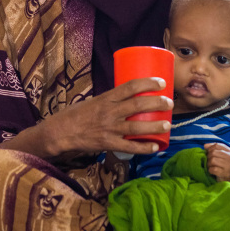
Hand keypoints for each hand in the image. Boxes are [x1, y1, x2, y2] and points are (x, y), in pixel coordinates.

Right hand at [37, 77, 172, 157]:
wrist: (60, 132)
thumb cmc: (76, 115)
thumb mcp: (93, 101)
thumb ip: (111, 101)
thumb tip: (129, 99)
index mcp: (106, 98)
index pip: (130, 86)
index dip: (148, 83)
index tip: (161, 81)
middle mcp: (109, 112)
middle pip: (137, 105)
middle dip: (157, 103)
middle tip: (169, 102)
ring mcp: (109, 129)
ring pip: (136, 128)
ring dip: (154, 126)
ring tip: (167, 124)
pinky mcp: (107, 144)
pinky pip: (129, 147)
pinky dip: (144, 148)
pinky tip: (155, 147)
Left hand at [204, 143, 229, 182]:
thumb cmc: (225, 164)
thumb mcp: (223, 155)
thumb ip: (215, 149)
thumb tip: (205, 145)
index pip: (217, 145)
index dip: (210, 148)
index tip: (208, 152)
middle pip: (213, 152)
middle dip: (208, 157)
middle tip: (209, 161)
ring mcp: (228, 165)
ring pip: (212, 160)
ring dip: (208, 164)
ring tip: (210, 166)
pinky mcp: (224, 173)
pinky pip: (212, 169)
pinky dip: (210, 170)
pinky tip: (212, 171)